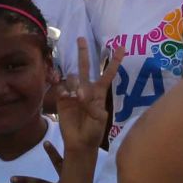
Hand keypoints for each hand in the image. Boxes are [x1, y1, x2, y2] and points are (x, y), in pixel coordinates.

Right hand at [51, 38, 115, 153]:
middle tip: (81, 39)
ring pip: (72, 78)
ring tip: (76, 97)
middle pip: (86, 68)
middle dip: (84, 53)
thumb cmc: (93, 132)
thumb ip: (91, 105)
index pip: (107, 74)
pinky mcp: (62, 100)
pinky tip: (66, 96)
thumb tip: (80, 93)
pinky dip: (63, 90)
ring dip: (74, 83)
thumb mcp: (99, 119)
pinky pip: (61, 89)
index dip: (114, 62)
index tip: (121, 47)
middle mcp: (86, 90)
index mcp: (99, 94)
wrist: (79, 144)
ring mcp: (73, 94)